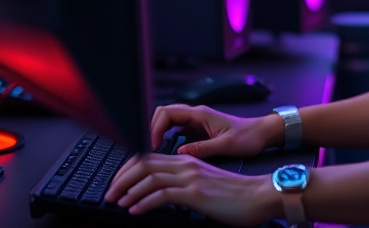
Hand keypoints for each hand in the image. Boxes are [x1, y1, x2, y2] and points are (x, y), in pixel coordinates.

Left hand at [104, 153, 279, 224]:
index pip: (149, 158)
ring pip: (149, 177)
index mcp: (187, 161)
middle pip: (144, 164)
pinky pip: (162, 194)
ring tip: (118, 201)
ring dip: (128, 190)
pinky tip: (135, 210)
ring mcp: (190, 177)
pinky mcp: (195, 192)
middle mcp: (186, 165)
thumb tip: (163, 195)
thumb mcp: (205, 184)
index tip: (118, 183)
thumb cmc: (236, 195)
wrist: (258, 195)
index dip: (128, 169)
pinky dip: (144, 202)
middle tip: (110, 193)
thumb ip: (185, 184)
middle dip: (122, 178)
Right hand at [150, 104, 283, 158]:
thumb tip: (179, 153)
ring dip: (159, 132)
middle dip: (152, 129)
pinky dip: (168, 137)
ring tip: (154, 151)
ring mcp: (197, 121)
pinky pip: (177, 129)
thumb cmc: (249, 137)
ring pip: (169, 121)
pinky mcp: (199, 129)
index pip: (167, 113)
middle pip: (164, 115)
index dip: (155, 127)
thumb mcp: (226, 145)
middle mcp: (196, 115)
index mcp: (200, 115)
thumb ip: (203, 148)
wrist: (262, 133)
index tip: (153, 145)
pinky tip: (168, 151)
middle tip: (149, 149)